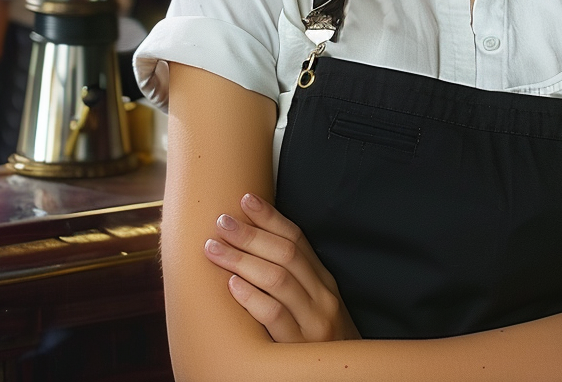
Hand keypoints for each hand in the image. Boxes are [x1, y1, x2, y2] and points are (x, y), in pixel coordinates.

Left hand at [204, 192, 360, 342]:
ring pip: (278, 278)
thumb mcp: (317, 307)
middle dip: (250, 234)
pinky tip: (232, 284)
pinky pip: (274, 315)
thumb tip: (255, 250)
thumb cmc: (323, 344)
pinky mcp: (301, 348)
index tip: (246, 199)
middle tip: (221, 221)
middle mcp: (323, 296)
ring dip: (242, 258)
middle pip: (285, 253)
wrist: (348, 380)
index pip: (297, 239)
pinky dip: (252, 296)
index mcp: (324, 281)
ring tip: (214, 248)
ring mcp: (314, 322)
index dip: (270, 216)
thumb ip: (295, 282)